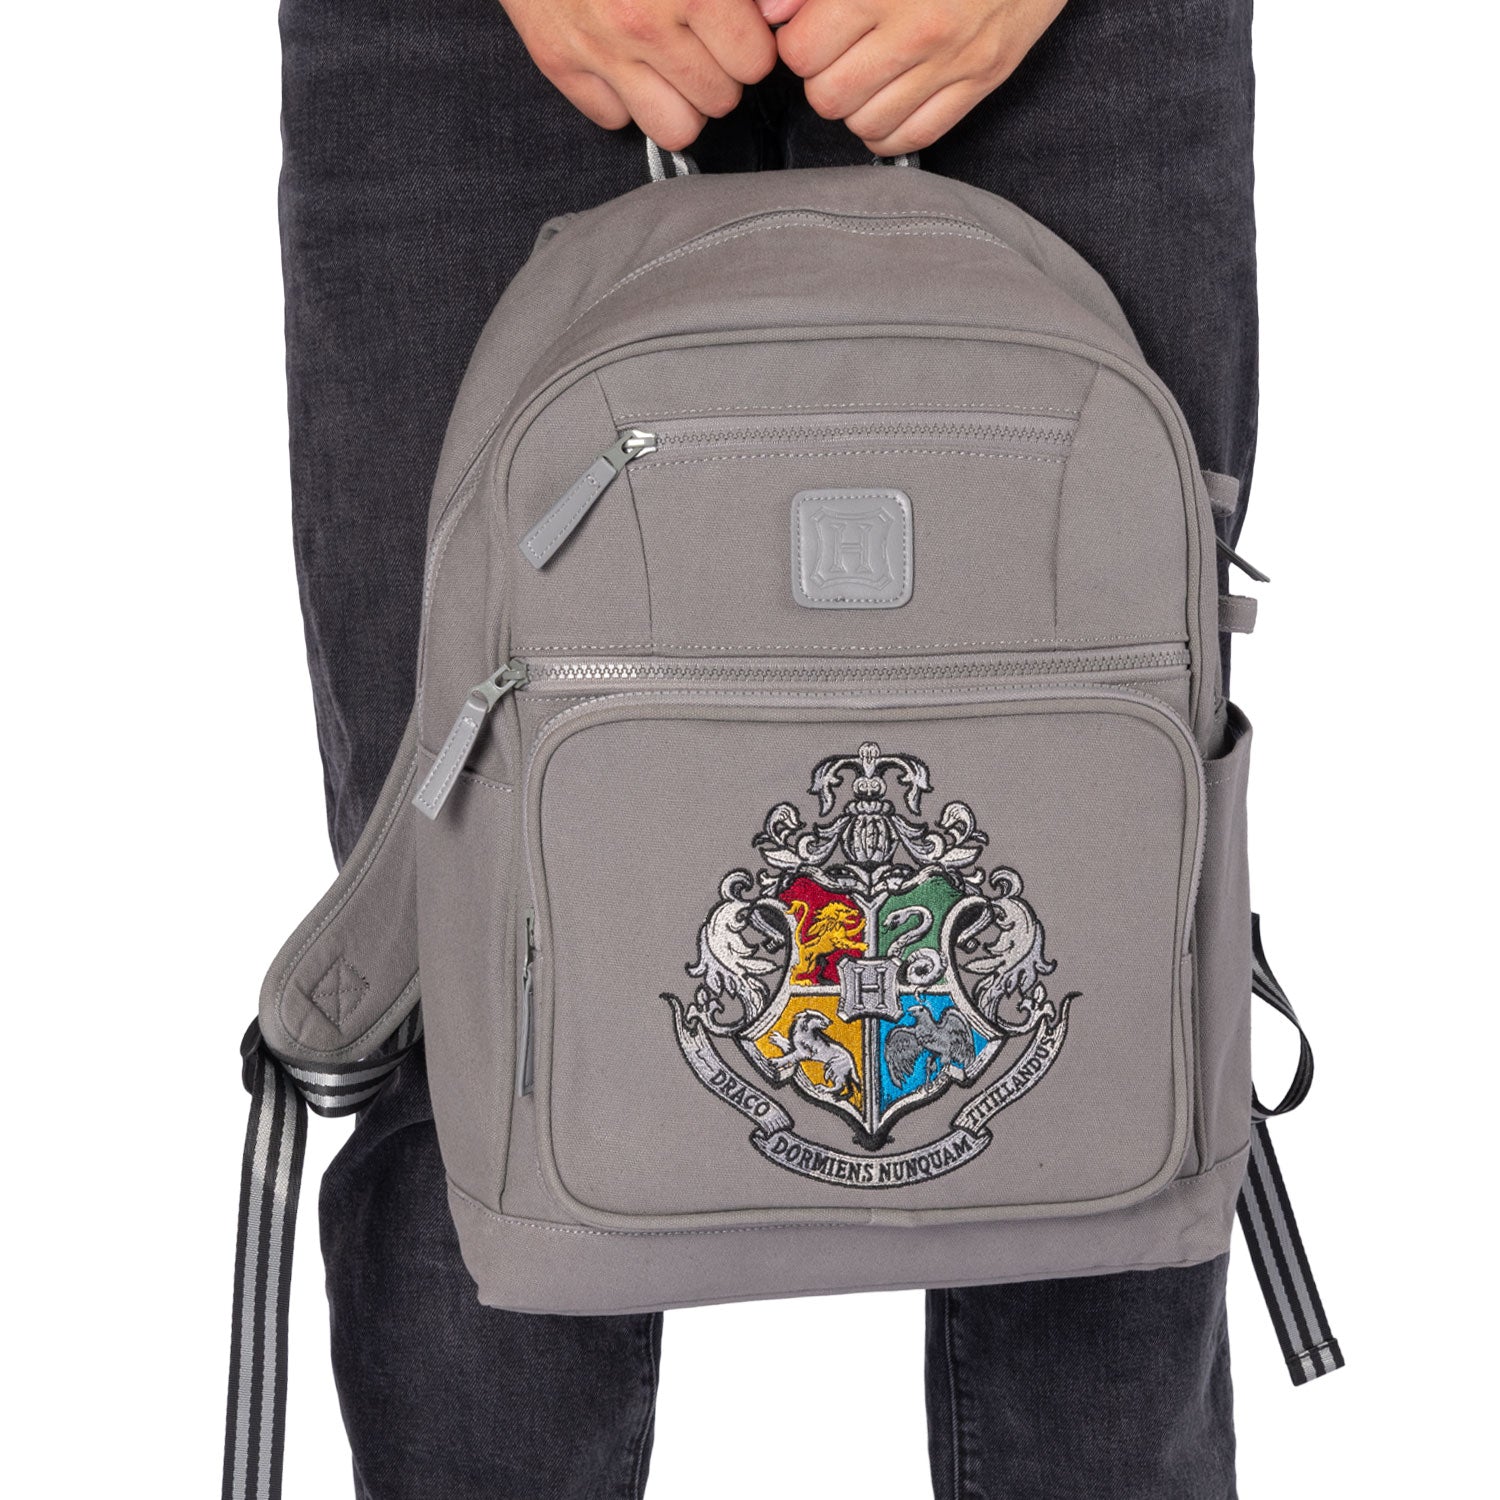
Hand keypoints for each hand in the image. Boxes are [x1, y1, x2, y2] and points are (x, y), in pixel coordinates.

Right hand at [501, 0, 777, 151]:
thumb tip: (775, 16)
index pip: (755, 64)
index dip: (750, 43)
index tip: (735, 24)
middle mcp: (644, 25)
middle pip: (720, 102)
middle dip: (719, 73)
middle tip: (701, 40)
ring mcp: (598, 50)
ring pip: (675, 129)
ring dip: (680, 100)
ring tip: (671, 63)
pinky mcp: (557, 62)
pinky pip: (614, 119)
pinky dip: (622, 98)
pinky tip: (623, 60)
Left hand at [775, 0, 1068, 154]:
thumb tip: (769, 12)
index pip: (801, 51)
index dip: (795, 43)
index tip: (808, 30)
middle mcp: (917, 28)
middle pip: (828, 97)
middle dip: (821, 79)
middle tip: (836, 54)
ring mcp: (952, 61)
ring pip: (865, 126)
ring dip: (854, 106)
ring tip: (864, 74)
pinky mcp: (981, 82)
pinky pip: (913, 138)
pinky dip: (889, 129)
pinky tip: (888, 100)